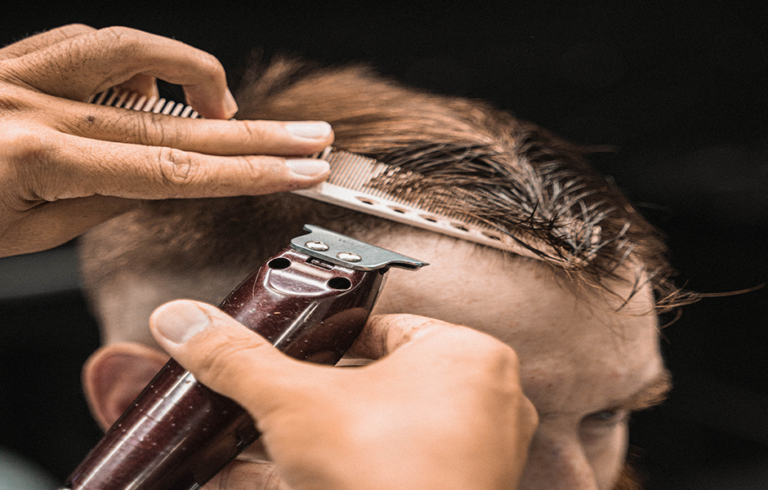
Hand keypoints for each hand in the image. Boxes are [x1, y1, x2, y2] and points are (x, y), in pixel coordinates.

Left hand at [0, 25, 332, 256]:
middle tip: (310, 138)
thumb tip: (162, 176)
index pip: (173, 169)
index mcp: (34, 160)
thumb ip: (100, 199)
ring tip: (226, 110)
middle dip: (255, 131)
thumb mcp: (23, 234)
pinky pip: (87, 42)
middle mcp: (29, 103)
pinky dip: (135, 61)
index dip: (246, 173)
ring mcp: (17, 70)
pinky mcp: (10, 56)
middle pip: (172, 115)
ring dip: (193, 77)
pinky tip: (147, 87)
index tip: (298, 172)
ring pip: (132, 49)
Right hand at [150, 301, 537, 489]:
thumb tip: (183, 321)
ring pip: (367, 435)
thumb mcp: (295, 403)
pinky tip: (250, 475)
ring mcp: (465, 458)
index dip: (323, 336)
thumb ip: (239, 359)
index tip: (285, 346)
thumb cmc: (385, 477)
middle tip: (260, 393)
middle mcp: (478, 404)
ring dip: (304, 438)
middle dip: (304, 395)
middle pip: (369, 384)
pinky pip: (373, 474)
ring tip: (244, 435)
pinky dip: (318, 472)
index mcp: (465, 356)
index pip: (381, 327)